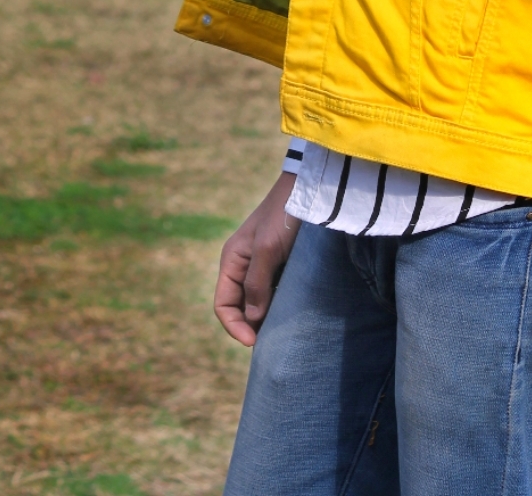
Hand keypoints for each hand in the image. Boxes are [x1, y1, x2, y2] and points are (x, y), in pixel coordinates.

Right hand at [214, 170, 301, 345]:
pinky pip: (275, 291)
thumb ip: (257, 284)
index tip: (254, 342)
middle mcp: (244, 265)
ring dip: (267, 316)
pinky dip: (280, 304)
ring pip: (259, 301)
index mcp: (232, 261)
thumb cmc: (284, 215)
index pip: (223, 305)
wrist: (309, 189)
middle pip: (240, 307)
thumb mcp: (267, 249)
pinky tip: (294, 311)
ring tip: (284, 329)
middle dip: (251, 325)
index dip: (234, 326)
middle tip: (272, 340)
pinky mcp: (282, 264)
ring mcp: (263, 265)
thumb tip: (252, 320)